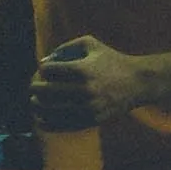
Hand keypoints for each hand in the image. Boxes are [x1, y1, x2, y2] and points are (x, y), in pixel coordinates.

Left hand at [30, 38, 153, 128]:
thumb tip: (43, 62)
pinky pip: (62, 125)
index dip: (42, 69)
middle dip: (34, 88)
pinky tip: (40, 120)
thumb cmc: (112, 59)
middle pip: (46, 91)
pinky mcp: (91, 120)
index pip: (50, 70)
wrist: (137, 82)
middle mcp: (84, 89)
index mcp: (83, 69)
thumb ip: (66, 46)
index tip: (43, 70)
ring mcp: (87, 107)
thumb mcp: (92, 44)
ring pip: (50, 111)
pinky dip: (47, 123)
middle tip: (33, 87)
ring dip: (37, 107)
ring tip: (34, 103)